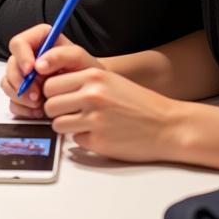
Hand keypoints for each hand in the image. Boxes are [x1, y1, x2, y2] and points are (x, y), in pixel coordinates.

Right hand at [3, 25, 101, 117]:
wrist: (91, 94)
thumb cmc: (87, 73)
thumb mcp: (79, 59)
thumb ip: (60, 55)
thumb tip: (38, 65)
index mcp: (39, 42)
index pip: (19, 43)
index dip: (21, 56)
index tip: (31, 70)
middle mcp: (29, 58)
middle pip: (11, 65)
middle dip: (20, 82)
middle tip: (36, 95)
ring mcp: (25, 77)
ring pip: (7, 83)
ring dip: (20, 96)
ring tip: (39, 105)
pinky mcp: (23, 95)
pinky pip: (13, 101)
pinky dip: (23, 109)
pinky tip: (38, 112)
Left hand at [42, 66, 181, 162]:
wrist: (168, 125)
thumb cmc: (139, 103)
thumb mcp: (109, 80)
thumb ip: (82, 82)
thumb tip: (52, 89)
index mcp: (93, 76)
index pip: (50, 84)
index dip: (53, 93)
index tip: (59, 97)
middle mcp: (91, 96)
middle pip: (50, 105)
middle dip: (56, 110)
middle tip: (69, 112)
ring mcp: (94, 120)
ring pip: (57, 124)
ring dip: (66, 126)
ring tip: (82, 124)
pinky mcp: (99, 141)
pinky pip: (75, 140)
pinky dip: (83, 139)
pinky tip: (98, 134)